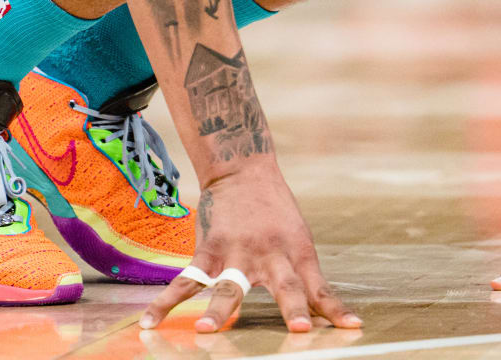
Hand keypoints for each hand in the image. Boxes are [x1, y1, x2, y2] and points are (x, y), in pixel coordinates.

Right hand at [139, 163, 359, 334]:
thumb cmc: (276, 213)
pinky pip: (186, 280)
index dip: (334, 308)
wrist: (244, 170)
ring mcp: (239, 252)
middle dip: (292, 309)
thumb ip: (301, 277)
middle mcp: (272, 255)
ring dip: (219, 309)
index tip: (351, 326)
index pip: (320, 287)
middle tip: (300, 330)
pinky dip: (165, 303)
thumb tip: (317, 315)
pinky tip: (150, 323)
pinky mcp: (209, 249)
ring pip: (229, 285)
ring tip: (207, 330)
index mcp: (298, 253)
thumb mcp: (298, 240)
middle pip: (286, 286)